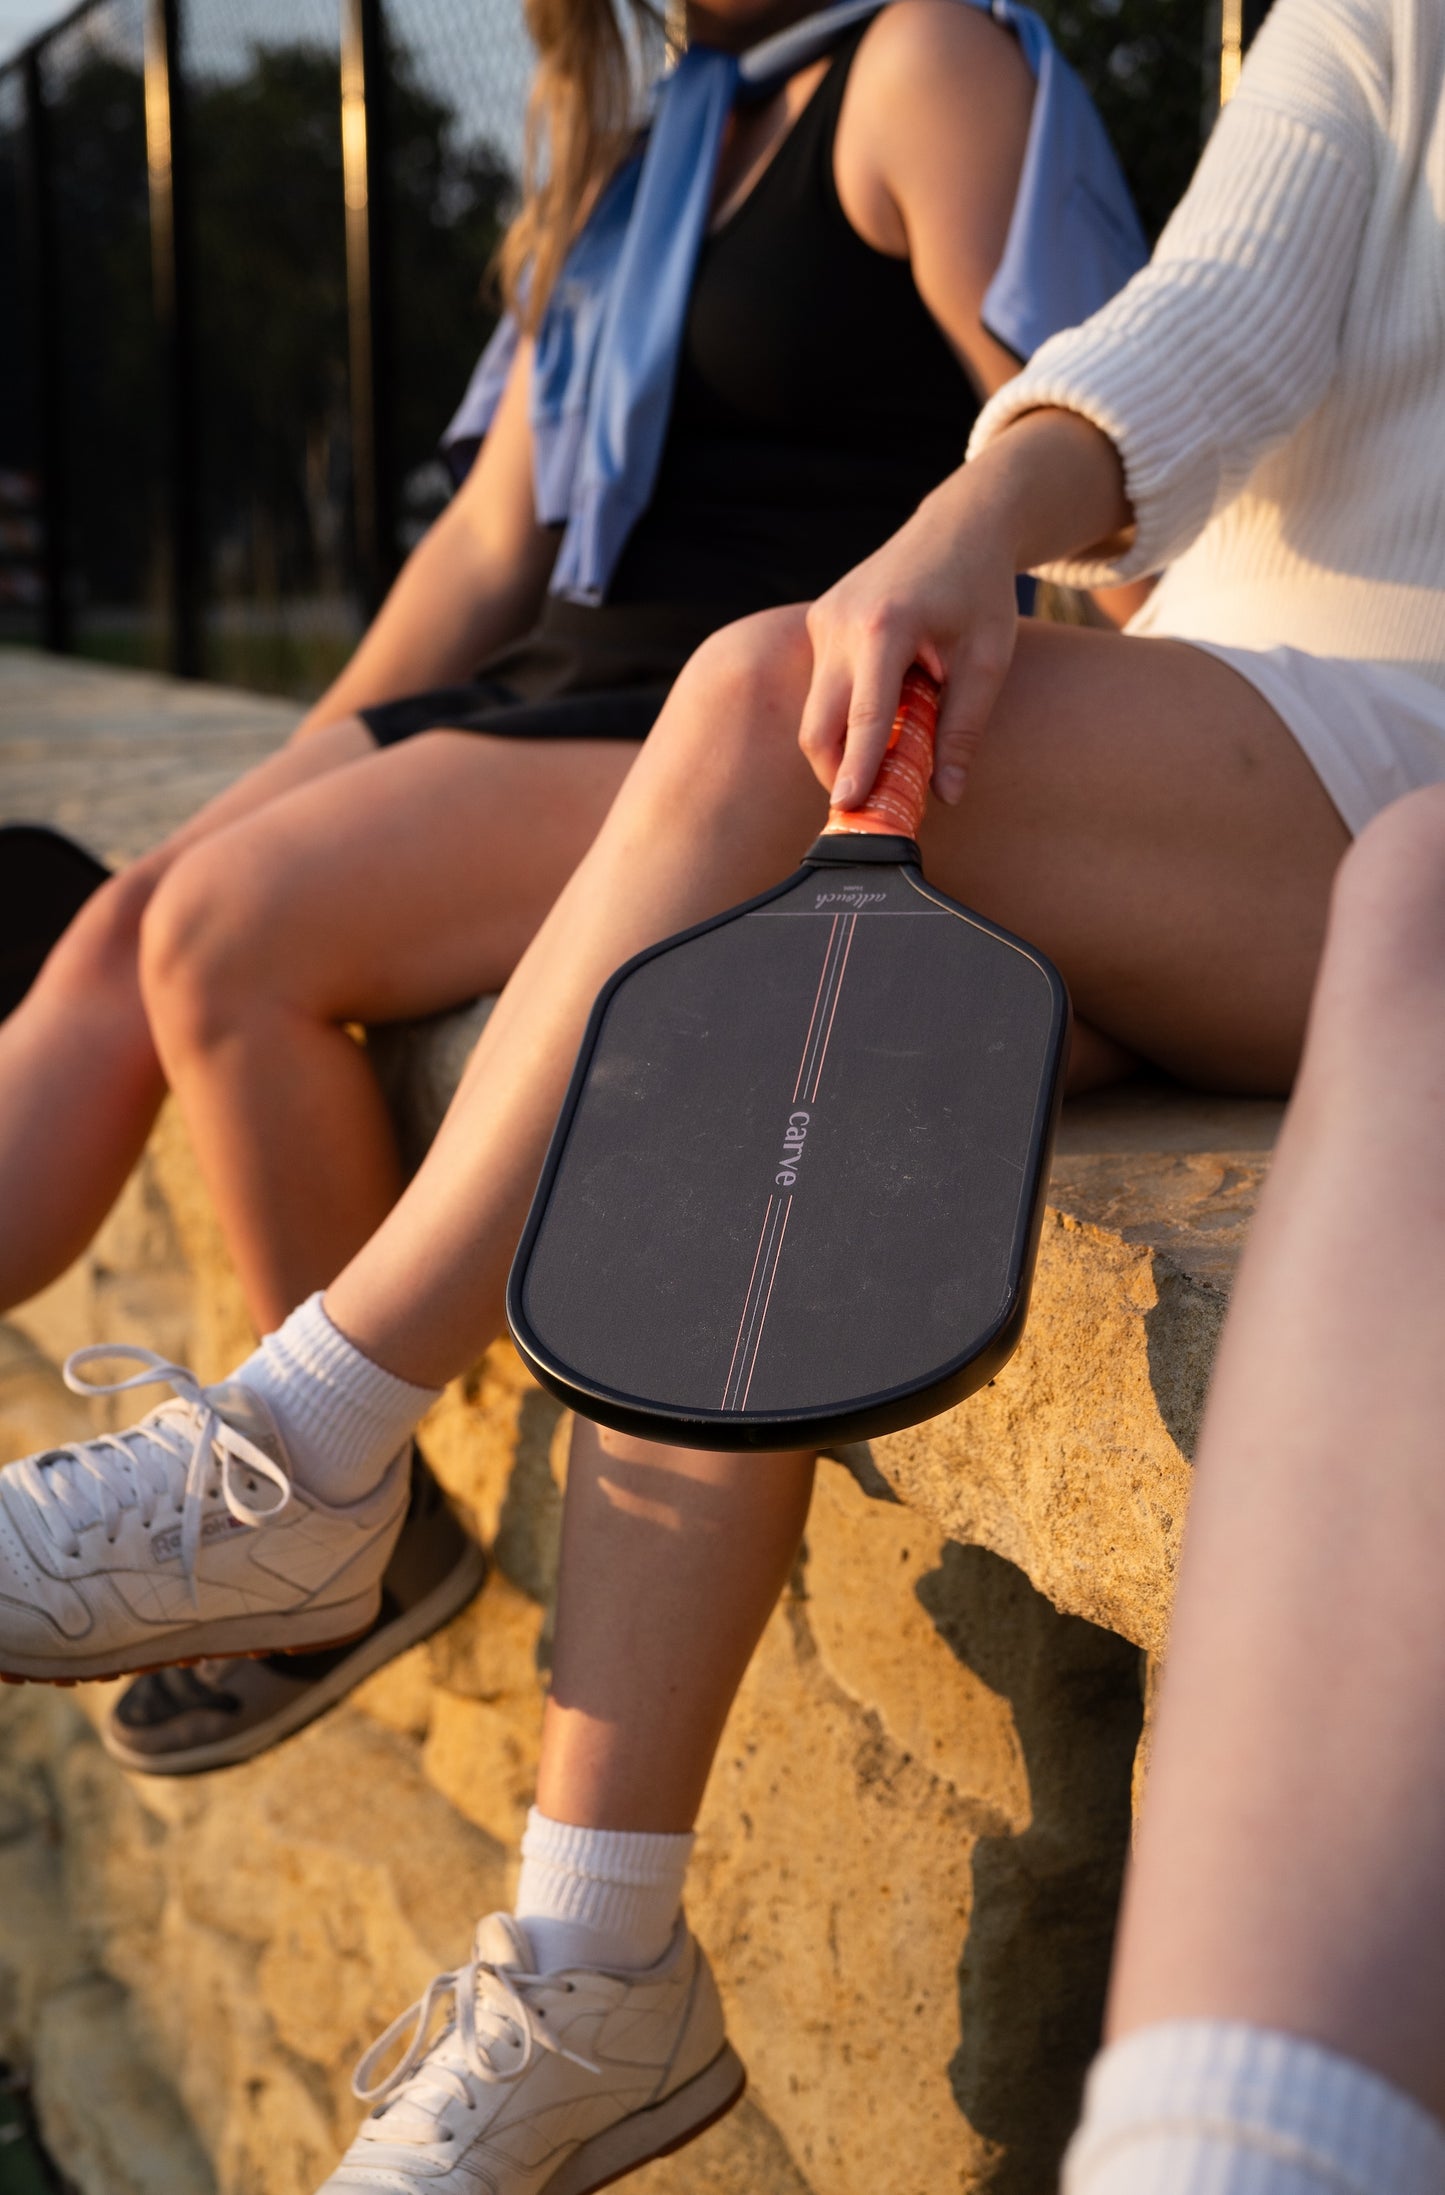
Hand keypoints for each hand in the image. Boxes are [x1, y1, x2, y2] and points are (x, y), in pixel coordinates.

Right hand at [799, 468, 1019, 809]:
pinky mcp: (819, 621)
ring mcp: (823, 619)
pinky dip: (845, 713)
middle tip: (869, 806)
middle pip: (818, 725)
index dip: (855, 768)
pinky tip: (883, 711)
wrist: (960, 524)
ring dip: (844, 744)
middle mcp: (842, 623)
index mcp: (886, 628)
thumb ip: (964, 728)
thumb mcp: (988, 660)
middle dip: (837, 772)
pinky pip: (822, 685)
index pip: (863, 717)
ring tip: (886, 759)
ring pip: (816, 710)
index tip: (849, 810)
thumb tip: (948, 794)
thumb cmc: (980, 589)